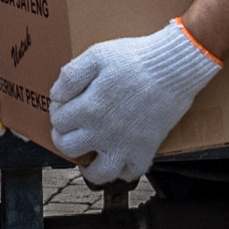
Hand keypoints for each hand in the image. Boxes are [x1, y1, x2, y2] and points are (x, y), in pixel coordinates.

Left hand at [46, 23, 220, 185]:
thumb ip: (70, 75)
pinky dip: (122, 171)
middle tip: (69, 130)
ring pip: (97, 173)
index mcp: (88, 109)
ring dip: (87, 167)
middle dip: (63, 138)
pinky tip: (119, 160)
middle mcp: (103, 132)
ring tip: (87, 157)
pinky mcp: (145, 150)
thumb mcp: (96, 55)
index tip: (65, 105)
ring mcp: (124, 145)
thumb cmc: (135, 58)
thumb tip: (56, 95)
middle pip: (69, 148)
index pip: (58, 120)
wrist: (173, 68)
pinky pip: (130, 174)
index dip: (57, 111)